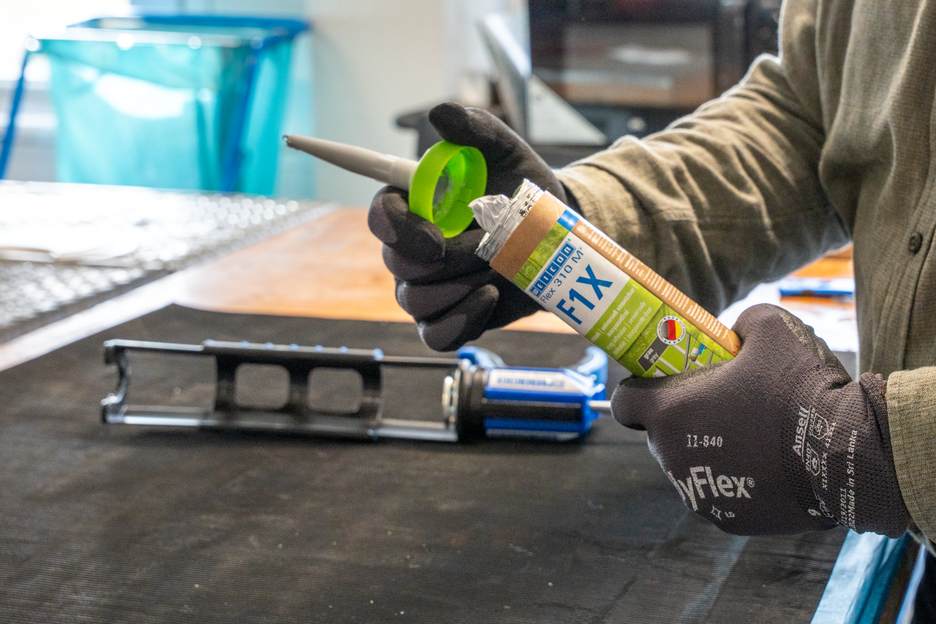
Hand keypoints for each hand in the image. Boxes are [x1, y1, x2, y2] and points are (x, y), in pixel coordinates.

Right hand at [368, 102, 563, 350]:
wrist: (558, 241)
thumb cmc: (527, 193)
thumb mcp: (508, 153)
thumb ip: (475, 129)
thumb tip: (441, 113)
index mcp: (414, 204)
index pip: (379, 216)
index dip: (398, 230)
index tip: (436, 239)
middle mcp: (411, 247)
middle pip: (398, 265)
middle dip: (449, 261)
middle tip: (491, 250)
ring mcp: (426, 287)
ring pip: (416, 301)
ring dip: (462, 287)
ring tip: (500, 268)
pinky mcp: (448, 318)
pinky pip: (436, 335)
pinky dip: (463, 320)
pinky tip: (491, 297)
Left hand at [612, 304, 909, 536]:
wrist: (846, 453)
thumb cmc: (799, 387)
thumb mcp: (770, 329)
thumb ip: (742, 323)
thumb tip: (739, 331)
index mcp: (670, 413)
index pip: (625, 404)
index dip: (639, 390)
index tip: (660, 385)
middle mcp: (673, 459)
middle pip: (659, 436)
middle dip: (679, 421)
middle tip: (715, 406)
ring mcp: (699, 495)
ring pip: (688, 468)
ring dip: (706, 452)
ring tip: (748, 435)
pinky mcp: (730, 520)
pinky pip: (720, 494)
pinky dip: (734, 481)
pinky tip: (766, 465)